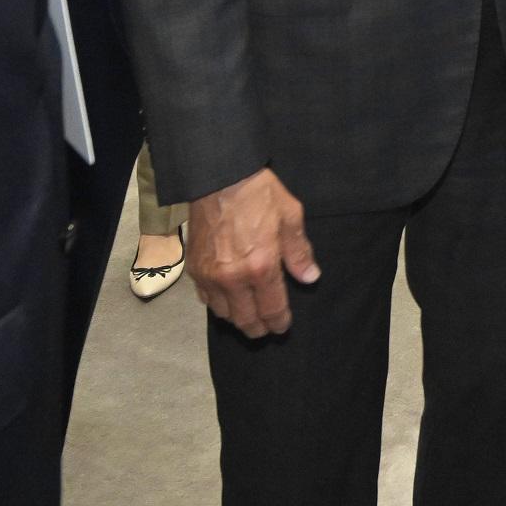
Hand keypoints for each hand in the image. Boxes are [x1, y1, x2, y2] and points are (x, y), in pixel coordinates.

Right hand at [189, 166, 320, 337]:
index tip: (283, 327)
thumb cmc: (258, 193)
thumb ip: (299, 252)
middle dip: (259, 328)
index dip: (279, 323)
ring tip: (249, 314)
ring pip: (224, 314)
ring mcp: (210, 276)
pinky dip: (218, 304)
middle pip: (246, 320)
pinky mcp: (194, 269)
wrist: (218, 177)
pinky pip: (206, 299)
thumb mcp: (290, 217)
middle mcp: (233, 278)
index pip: (272, 310)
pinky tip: (228, 298)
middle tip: (266, 328)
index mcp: (261, 267)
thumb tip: (310, 278)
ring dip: (238, 318)